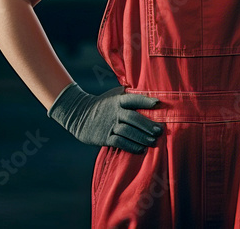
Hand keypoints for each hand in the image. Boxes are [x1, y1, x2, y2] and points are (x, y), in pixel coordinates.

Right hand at [47, 82, 162, 153]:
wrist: (78, 115)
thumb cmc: (101, 104)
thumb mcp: (112, 95)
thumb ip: (127, 94)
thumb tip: (146, 89)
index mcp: (117, 100)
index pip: (133, 99)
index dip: (145, 100)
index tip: (158, 103)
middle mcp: (114, 112)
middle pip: (133, 118)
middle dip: (148, 125)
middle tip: (160, 130)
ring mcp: (109, 125)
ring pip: (128, 132)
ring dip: (142, 137)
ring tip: (153, 142)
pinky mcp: (104, 137)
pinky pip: (120, 142)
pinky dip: (131, 146)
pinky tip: (141, 150)